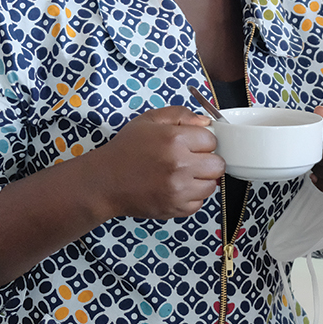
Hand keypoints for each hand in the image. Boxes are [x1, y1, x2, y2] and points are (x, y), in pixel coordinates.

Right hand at [89, 105, 222, 219]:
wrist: (104, 182)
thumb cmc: (126, 149)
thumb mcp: (149, 120)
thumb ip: (180, 115)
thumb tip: (206, 122)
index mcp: (175, 139)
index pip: (212, 140)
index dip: (203, 140)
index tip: (192, 143)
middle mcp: (180, 166)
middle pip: (218, 164)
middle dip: (207, 160)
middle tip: (190, 159)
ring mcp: (179, 190)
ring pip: (211, 185)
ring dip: (201, 179)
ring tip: (182, 174)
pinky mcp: (175, 209)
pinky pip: (199, 203)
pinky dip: (191, 196)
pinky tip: (176, 188)